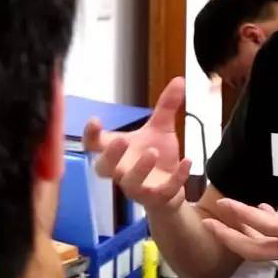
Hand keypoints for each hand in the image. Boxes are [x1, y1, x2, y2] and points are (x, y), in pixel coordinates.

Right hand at [82, 77, 191, 213]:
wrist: (171, 190)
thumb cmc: (157, 158)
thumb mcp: (161, 129)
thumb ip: (166, 106)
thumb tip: (180, 79)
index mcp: (116, 153)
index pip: (93, 146)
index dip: (89, 135)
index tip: (95, 120)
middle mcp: (121, 172)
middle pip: (103, 169)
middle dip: (110, 156)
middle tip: (120, 141)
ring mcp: (138, 188)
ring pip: (131, 184)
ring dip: (140, 169)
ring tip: (152, 151)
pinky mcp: (157, 198)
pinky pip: (163, 192)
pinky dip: (176, 177)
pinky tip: (188, 161)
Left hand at [202, 130, 277, 277]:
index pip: (265, 224)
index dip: (240, 214)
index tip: (222, 203)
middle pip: (254, 250)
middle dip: (228, 236)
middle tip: (209, 222)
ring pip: (268, 253)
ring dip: (248, 236)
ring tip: (237, 217)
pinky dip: (269, 239)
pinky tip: (275, 219)